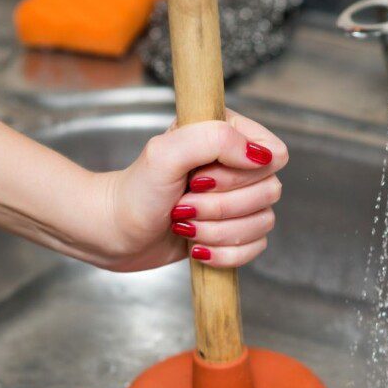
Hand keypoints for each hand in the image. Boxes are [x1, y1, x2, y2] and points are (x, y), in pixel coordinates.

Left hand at [103, 109, 287, 271]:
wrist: (114, 233)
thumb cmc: (134, 192)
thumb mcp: (165, 154)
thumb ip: (214, 139)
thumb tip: (260, 155)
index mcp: (226, 134)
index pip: (273, 152)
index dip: (244, 173)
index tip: (203, 178)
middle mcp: (236, 165)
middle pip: (269, 191)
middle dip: (222, 207)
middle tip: (184, 204)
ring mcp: (236, 200)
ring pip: (263, 222)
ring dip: (219, 232)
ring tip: (184, 226)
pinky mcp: (232, 231)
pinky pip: (255, 247)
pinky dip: (225, 253)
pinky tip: (197, 247)